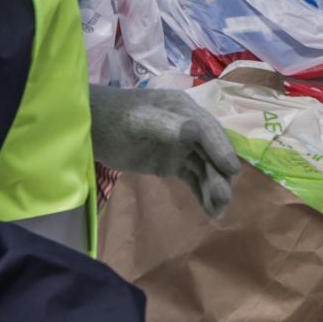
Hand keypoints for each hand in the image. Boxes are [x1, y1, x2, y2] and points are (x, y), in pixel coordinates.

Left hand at [90, 85, 240, 219]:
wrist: (90, 128)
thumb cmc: (114, 119)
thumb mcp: (140, 120)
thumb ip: (169, 126)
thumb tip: (196, 131)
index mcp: (184, 110)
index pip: (208, 130)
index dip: (221, 149)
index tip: (231, 170)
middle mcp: (190, 128)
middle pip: (211, 152)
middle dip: (219, 175)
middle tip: (223, 198)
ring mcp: (182, 148)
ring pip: (205, 168)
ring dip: (213, 188)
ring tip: (217, 211)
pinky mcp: (173, 164)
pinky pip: (194, 179)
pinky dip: (203, 194)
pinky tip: (210, 210)